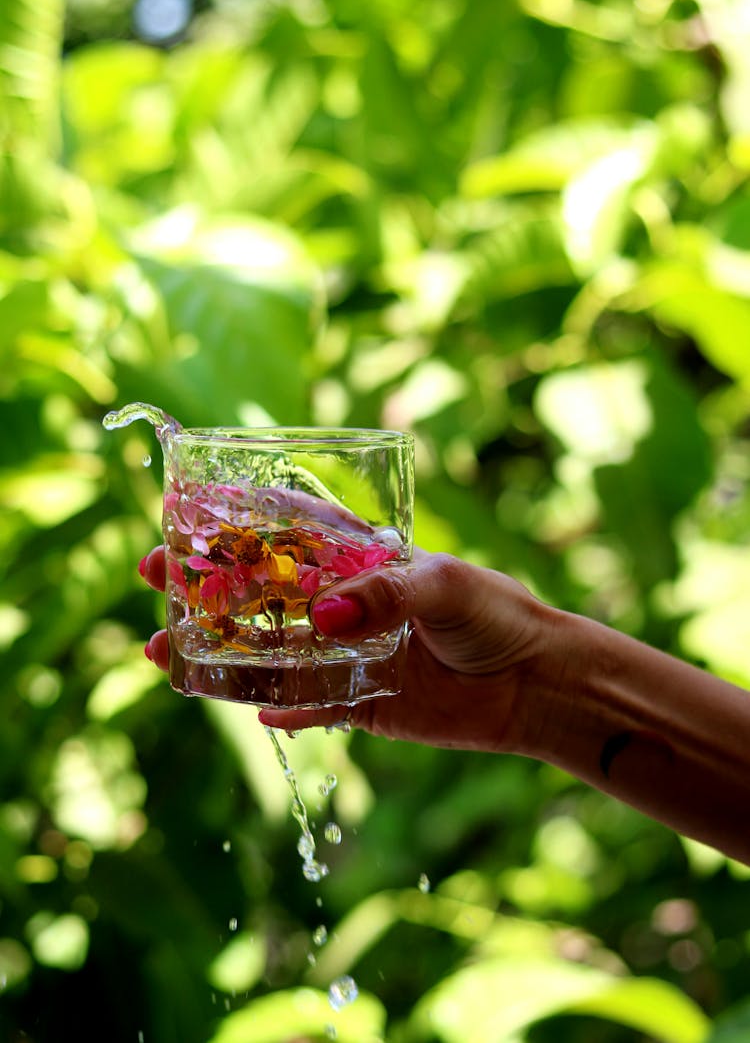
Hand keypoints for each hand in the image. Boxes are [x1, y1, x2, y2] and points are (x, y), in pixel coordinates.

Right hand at [140, 545, 554, 753]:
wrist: (535, 682)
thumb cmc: (496, 613)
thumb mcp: (444, 585)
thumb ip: (385, 595)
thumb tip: (321, 617)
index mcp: (360, 560)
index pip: (287, 533)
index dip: (235, 522)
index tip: (184, 511)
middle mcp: (345, 605)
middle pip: (261, 592)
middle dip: (206, 585)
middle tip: (156, 578)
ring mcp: (347, 655)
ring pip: (269, 653)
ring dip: (220, 651)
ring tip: (163, 650)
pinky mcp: (360, 705)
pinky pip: (307, 709)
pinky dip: (280, 712)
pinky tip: (248, 711)